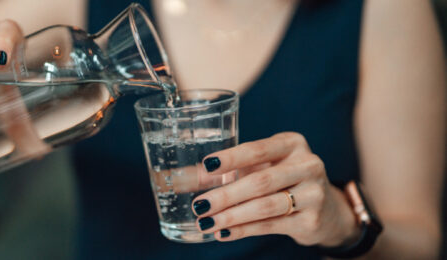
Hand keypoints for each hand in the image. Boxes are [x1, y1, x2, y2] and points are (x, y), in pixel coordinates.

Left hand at [192, 132, 359, 246]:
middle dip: (225, 195)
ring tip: (206, 222)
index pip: (257, 150)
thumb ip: (226, 170)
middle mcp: (307, 165)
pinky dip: (243, 230)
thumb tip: (182, 178)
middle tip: (199, 205)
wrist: (327, 209)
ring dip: (231, 216)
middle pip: (260, 181)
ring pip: (265, 206)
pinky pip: (271, 225)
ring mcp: (313, 193)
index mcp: (291, 144)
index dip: (231, 158)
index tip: (206, 166)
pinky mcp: (312, 220)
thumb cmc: (283, 179)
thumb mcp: (260, 167)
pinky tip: (223, 232)